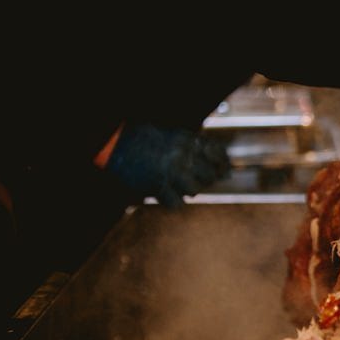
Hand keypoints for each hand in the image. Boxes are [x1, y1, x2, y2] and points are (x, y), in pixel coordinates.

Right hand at [105, 123, 230, 207]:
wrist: (113, 144)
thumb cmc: (141, 139)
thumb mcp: (171, 136)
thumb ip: (193, 148)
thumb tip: (222, 169)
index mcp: (186, 139)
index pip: (217, 153)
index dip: (224, 164)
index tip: (226, 171)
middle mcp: (182, 154)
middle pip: (210, 174)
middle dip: (206, 180)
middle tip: (196, 180)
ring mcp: (171, 171)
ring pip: (195, 190)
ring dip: (187, 190)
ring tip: (175, 185)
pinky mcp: (158, 186)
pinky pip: (177, 203)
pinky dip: (171, 201)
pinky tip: (163, 193)